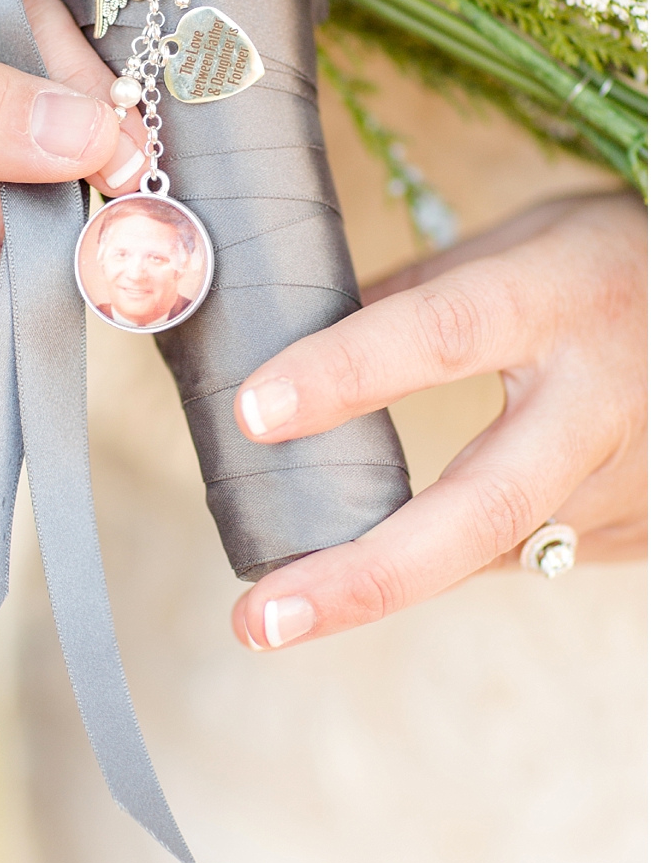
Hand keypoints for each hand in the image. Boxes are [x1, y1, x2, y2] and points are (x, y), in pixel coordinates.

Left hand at [228, 192, 646, 649]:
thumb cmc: (605, 264)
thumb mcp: (513, 245)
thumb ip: (406, 296)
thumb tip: (283, 336)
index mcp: (556, 298)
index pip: (440, 333)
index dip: (344, 374)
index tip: (251, 414)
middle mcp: (600, 400)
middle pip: (482, 503)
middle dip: (363, 574)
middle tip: (261, 617)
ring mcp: (630, 478)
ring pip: (493, 552)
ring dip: (377, 586)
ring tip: (274, 617)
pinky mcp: (640, 531)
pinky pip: (519, 555)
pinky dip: (439, 562)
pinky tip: (370, 572)